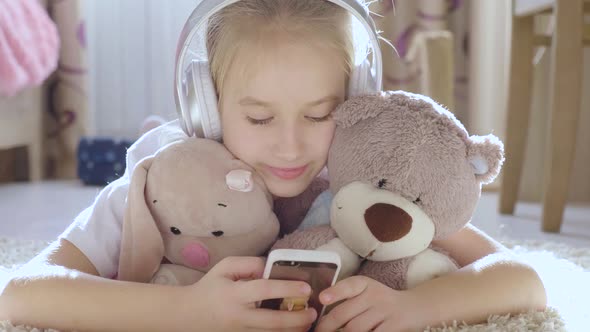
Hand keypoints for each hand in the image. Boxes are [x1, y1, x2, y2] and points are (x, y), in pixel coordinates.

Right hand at [181, 256, 316, 331]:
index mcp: (234, 294)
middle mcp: (238, 316)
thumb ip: (248, 264)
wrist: (187, 315)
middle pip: (273, 321)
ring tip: (309, 323)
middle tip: (313, 312)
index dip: (287, 288)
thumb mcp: (224, 267)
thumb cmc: (209, 288)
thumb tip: (271, 267)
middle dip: (297, 319)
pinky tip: (293, 330)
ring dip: (293, 330)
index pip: (264, 290)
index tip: (306, 287)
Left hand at [315, 276, 419, 331]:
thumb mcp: (366, 292)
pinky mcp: (394, 326)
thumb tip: (323, 317)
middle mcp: (374, 295)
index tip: (322, 298)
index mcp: (364, 284)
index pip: (348, 286)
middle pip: (345, 313)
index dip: (335, 292)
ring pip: (354, 328)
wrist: (414, 307)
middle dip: (327, 326)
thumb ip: (347, 299)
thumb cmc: (381, 301)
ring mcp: (385, 311)